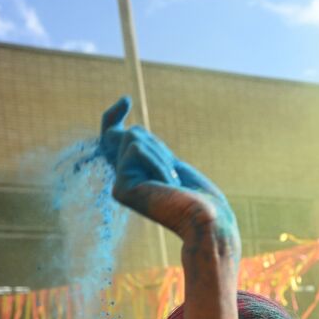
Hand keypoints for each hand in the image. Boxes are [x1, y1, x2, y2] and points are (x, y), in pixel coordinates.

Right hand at [99, 97, 237, 249]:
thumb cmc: (198, 195)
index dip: (113, 116)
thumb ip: (148, 148)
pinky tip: (168, 184)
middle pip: (127, 134)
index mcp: (134, 174)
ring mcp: (119, 185)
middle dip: (156, 145)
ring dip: (160, 154)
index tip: (126, 100)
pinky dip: (158, 161)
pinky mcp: (120, 189)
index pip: (112, 139)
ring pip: (133, 138)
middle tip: (174, 175)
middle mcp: (122, 179)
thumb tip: (131, 131)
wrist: (206, 219)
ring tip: (172, 181)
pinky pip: (136, 150)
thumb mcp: (169, 162)